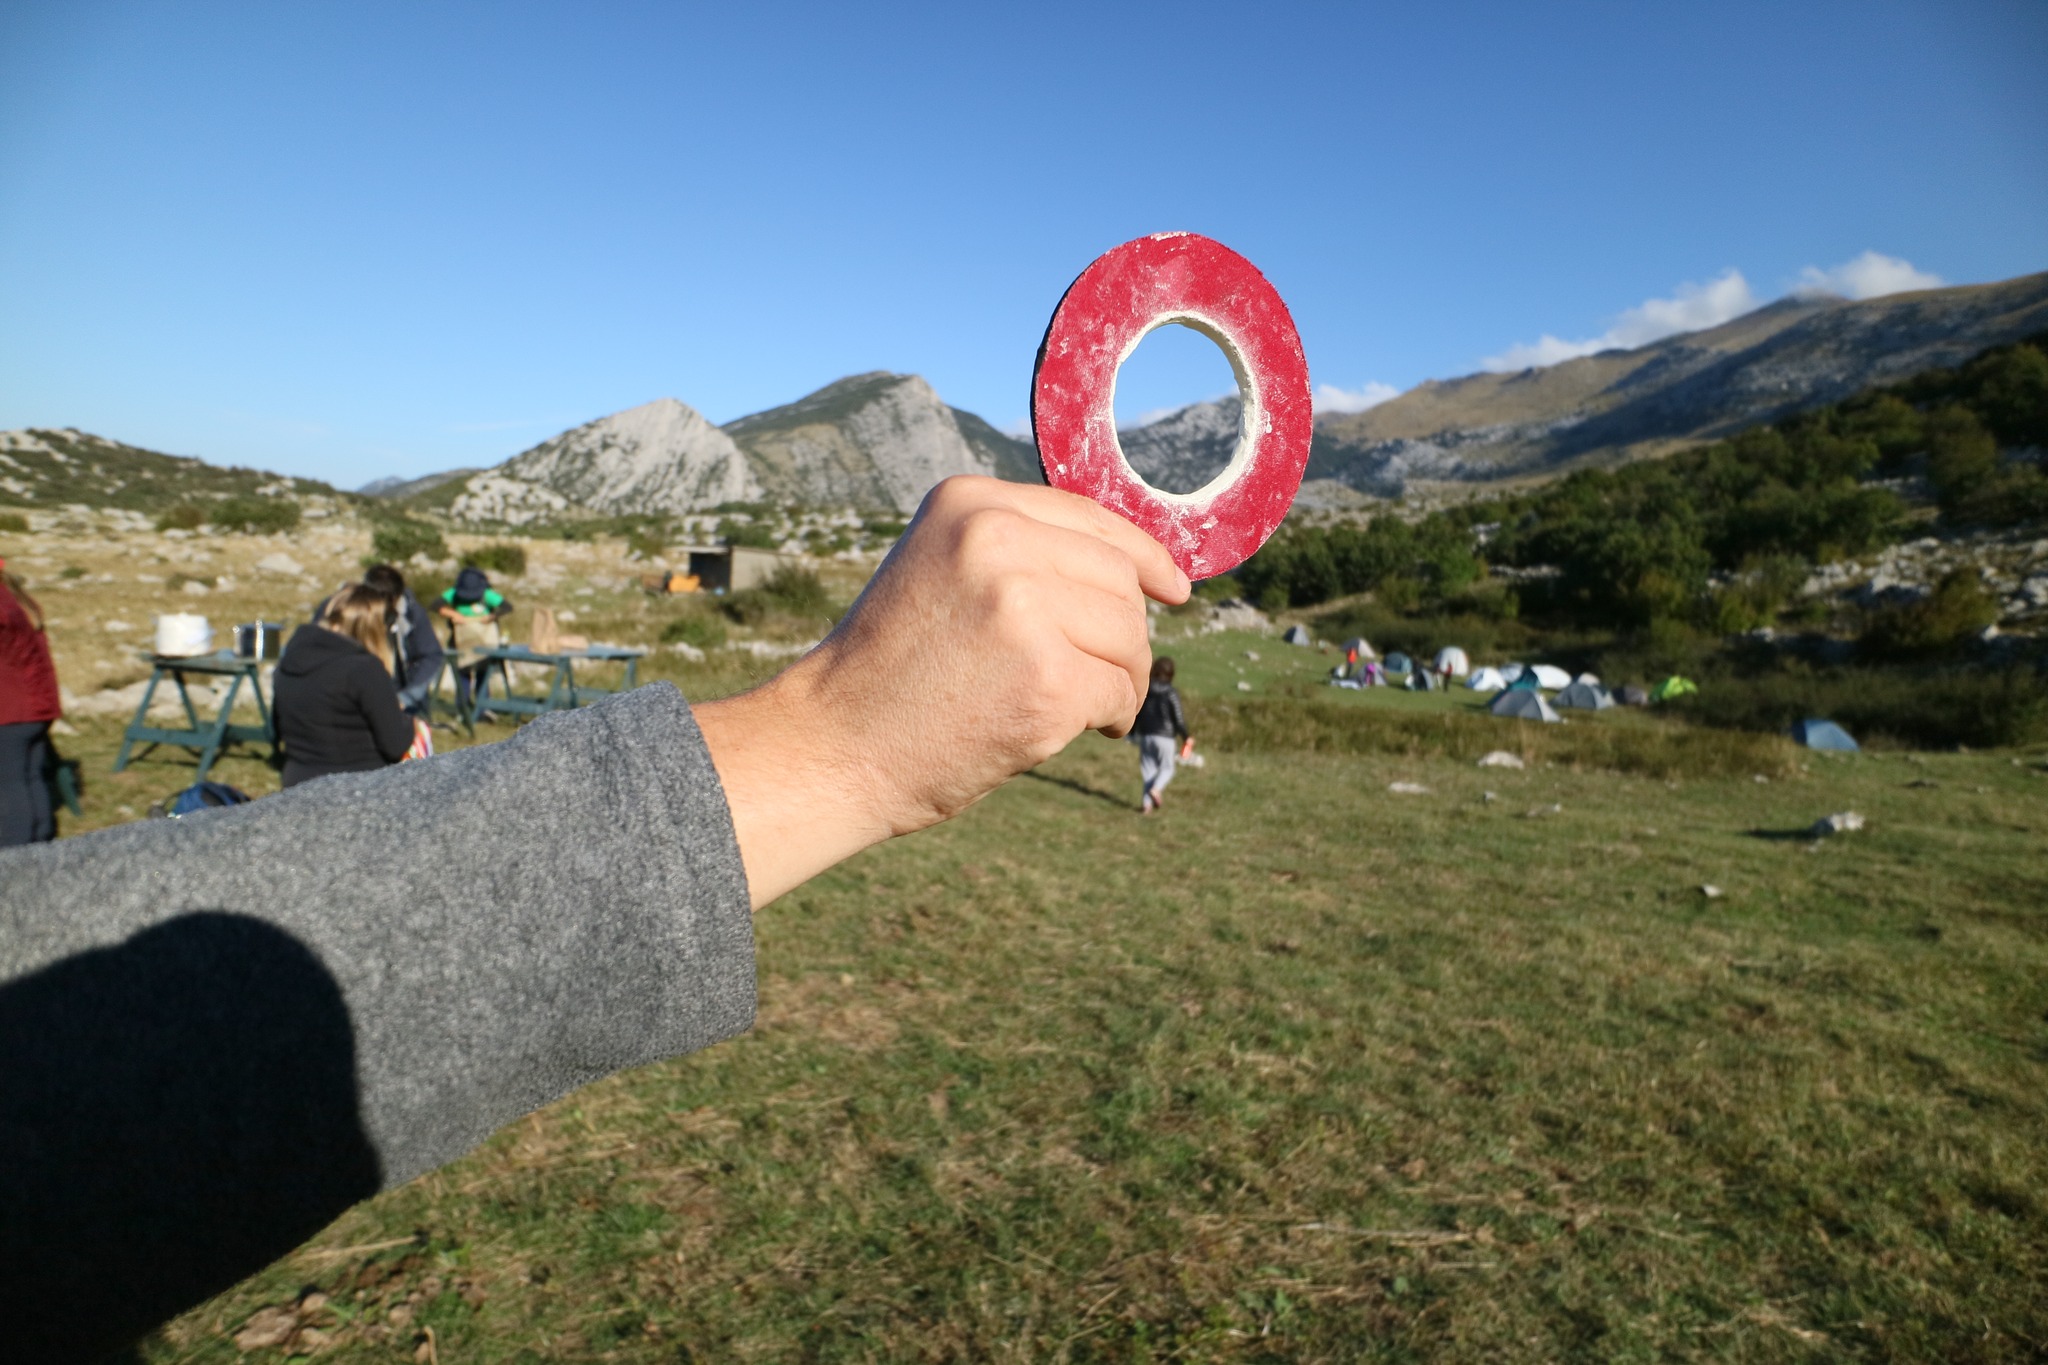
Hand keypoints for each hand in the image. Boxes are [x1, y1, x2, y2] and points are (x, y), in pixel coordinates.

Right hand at [695, 476, 1188, 906]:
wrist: (832, 746)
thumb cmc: (892, 670)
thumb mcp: (942, 571)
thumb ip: (1020, 551)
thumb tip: (1138, 566)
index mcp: (968, 502)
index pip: (1088, 518)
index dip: (1142, 556)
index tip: (1173, 588)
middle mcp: (996, 540)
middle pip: (1120, 580)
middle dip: (1121, 635)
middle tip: (1090, 675)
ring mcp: (1022, 608)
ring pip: (1131, 636)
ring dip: (1120, 678)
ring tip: (1071, 704)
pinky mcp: (1047, 678)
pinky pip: (1121, 692)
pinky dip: (1108, 717)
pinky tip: (1069, 728)